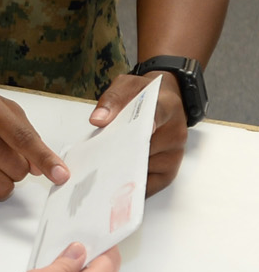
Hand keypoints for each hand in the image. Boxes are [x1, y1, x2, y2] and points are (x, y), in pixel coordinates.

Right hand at [0, 87, 68, 209]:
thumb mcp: (1, 108)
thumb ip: (27, 134)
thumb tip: (42, 169)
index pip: (23, 139)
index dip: (44, 159)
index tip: (60, 175)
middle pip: (16, 169)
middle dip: (18, 168)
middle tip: (1, 155)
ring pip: (1, 188)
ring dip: (3, 182)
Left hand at [90, 71, 186, 195]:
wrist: (164, 101)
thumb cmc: (144, 95)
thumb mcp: (127, 85)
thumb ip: (112, 100)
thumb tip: (98, 120)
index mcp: (166, 106)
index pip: (158, 113)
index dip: (150, 122)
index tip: (143, 129)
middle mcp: (175, 132)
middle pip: (146, 148)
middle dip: (121, 153)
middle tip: (96, 161)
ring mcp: (174, 153)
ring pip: (146, 168)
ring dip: (124, 171)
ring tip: (99, 174)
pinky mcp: (169, 171)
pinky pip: (150, 184)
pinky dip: (131, 185)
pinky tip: (113, 186)